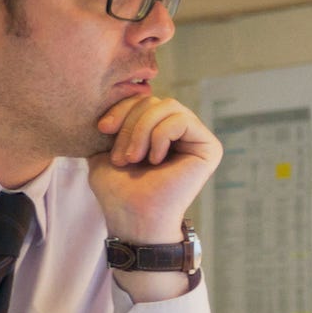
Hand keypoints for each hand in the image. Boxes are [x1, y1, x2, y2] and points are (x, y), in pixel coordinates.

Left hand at [88, 94, 221, 242]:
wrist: (133, 219)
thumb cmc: (118, 191)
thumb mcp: (106, 148)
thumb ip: (114, 122)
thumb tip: (115, 94)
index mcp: (158, 130)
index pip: (141, 100)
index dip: (120, 108)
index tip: (102, 128)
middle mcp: (180, 132)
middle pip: (153, 100)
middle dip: (130, 124)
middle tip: (121, 156)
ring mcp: (196, 138)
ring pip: (167, 106)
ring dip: (142, 130)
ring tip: (134, 158)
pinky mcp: (209, 147)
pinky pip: (181, 120)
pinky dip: (161, 136)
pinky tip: (155, 160)